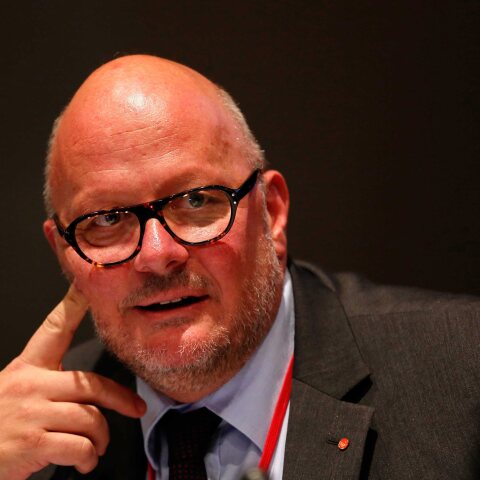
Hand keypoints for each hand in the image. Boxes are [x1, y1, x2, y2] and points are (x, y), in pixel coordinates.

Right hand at [0, 285, 145, 478]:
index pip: (54, 328)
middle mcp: (31, 384)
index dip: (74, 304)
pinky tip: (83, 461)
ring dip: (100, 438)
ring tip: (96, 447)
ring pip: (91, 418)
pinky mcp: (32, 441)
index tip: (89, 287)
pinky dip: (88, 458)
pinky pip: (79, 446)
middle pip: (92, 383)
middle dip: (121, 399)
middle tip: (135, 408)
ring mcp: (32, 412)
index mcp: (27, 368)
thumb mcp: (14, 391)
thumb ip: (48, 383)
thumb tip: (89, 393)